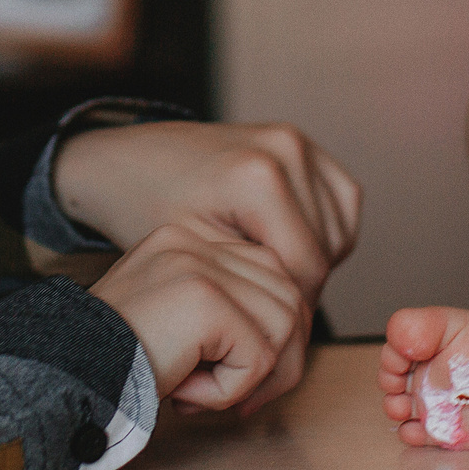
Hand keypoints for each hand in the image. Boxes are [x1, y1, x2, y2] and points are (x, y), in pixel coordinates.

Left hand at [55, 121, 361, 299]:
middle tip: (259, 310)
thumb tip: (297, 328)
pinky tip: (283, 244)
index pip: (306, 269)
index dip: (288, 311)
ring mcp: (297, 140)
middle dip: (297, 290)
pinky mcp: (303, 143)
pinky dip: (323, 232)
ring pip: (338, 232)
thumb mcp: (194, 257)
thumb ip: (252, 287)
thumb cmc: (147, 209)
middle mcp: (287, 149)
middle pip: (325, 252)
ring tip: (265, 276)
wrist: (128, 161)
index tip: (260, 329)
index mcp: (259, 177)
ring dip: (313, 262)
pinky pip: (340, 204)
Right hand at [89, 223, 307, 412]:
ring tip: (200, 389)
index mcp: (189, 239)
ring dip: (251, 377)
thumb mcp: (177, 324)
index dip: (271, 333)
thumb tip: (292, 337)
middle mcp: (196, 241)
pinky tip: (186, 390)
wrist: (65, 373)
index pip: (273, 276)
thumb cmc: (115, 362)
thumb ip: (228, 314)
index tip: (243, 377)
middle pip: (289, 297)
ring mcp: (199, 264)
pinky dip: (230, 389)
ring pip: (283, 326)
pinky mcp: (204, 298)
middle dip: (279, 360)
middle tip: (235, 397)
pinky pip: (258, 355)